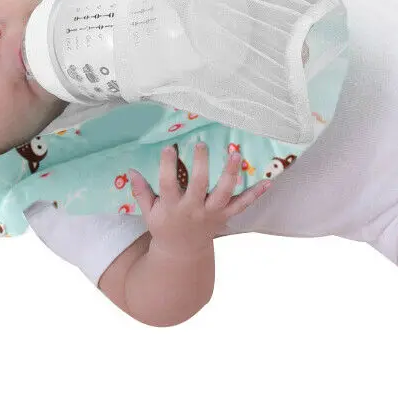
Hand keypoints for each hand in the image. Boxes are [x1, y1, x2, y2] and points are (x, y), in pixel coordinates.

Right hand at [128, 143, 271, 257]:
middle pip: (199, 185)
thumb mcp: (148, 212)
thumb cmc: (164, 227)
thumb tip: (130, 170)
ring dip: (231, 173)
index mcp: (172, 207)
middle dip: (201, 163)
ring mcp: (212, 213)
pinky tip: (268, 181)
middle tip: (201, 144)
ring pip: (224, 192)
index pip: (168, 184)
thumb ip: (141, 191)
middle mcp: (193, 210)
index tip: (170, 147)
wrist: (182, 253)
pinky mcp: (225, 217)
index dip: (168, 166)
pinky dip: (255, 194)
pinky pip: (243, 205)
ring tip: (235, 153)